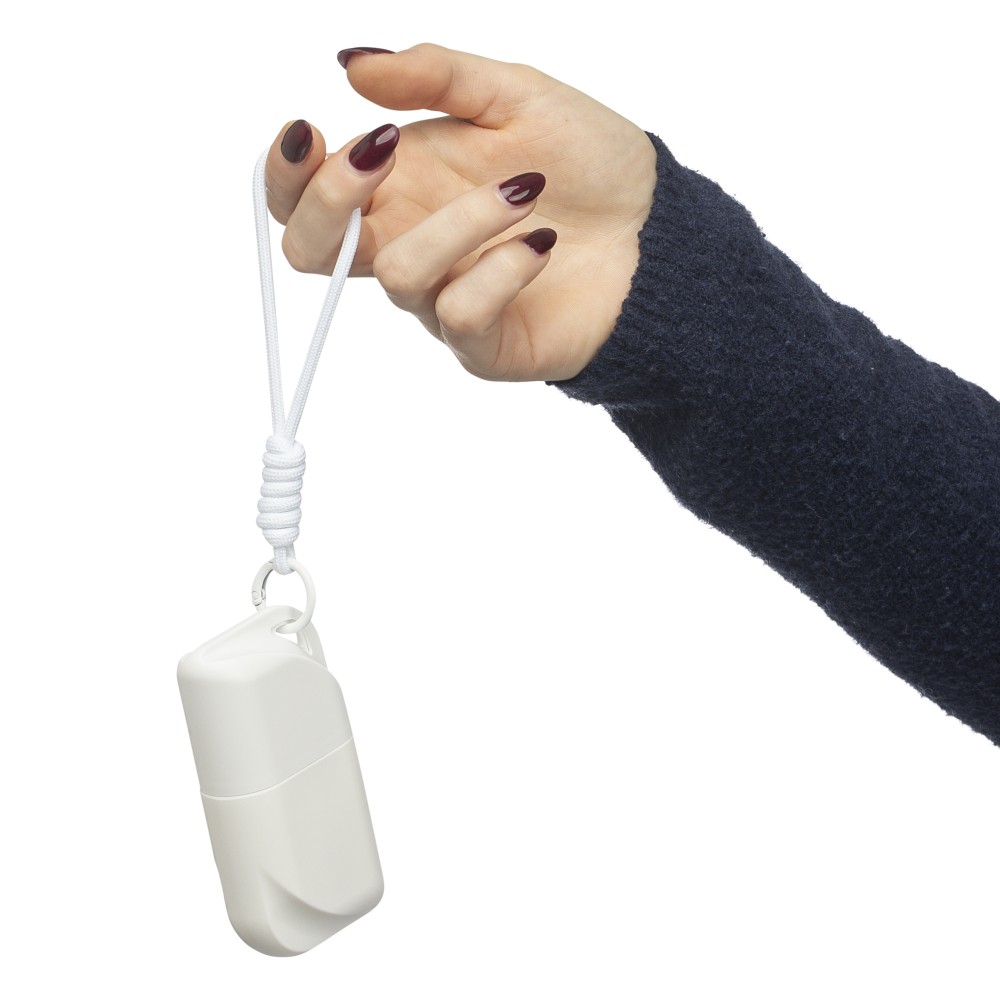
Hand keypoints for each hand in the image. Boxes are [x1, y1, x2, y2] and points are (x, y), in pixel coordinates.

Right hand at [265, 44, 656, 381]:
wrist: (655, 228)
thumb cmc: (585, 162)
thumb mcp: (513, 94)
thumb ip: (435, 76)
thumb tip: (352, 64)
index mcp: (400, 187)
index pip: (306, 198)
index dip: (286, 175)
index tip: (310, 129)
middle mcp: (409, 244)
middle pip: (313, 254)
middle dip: (329, 203)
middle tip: (385, 155)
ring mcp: (442, 298)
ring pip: (398, 273)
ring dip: (461, 221)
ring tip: (529, 189)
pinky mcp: (483, 343)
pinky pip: (458, 314)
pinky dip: (500, 269)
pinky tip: (543, 240)